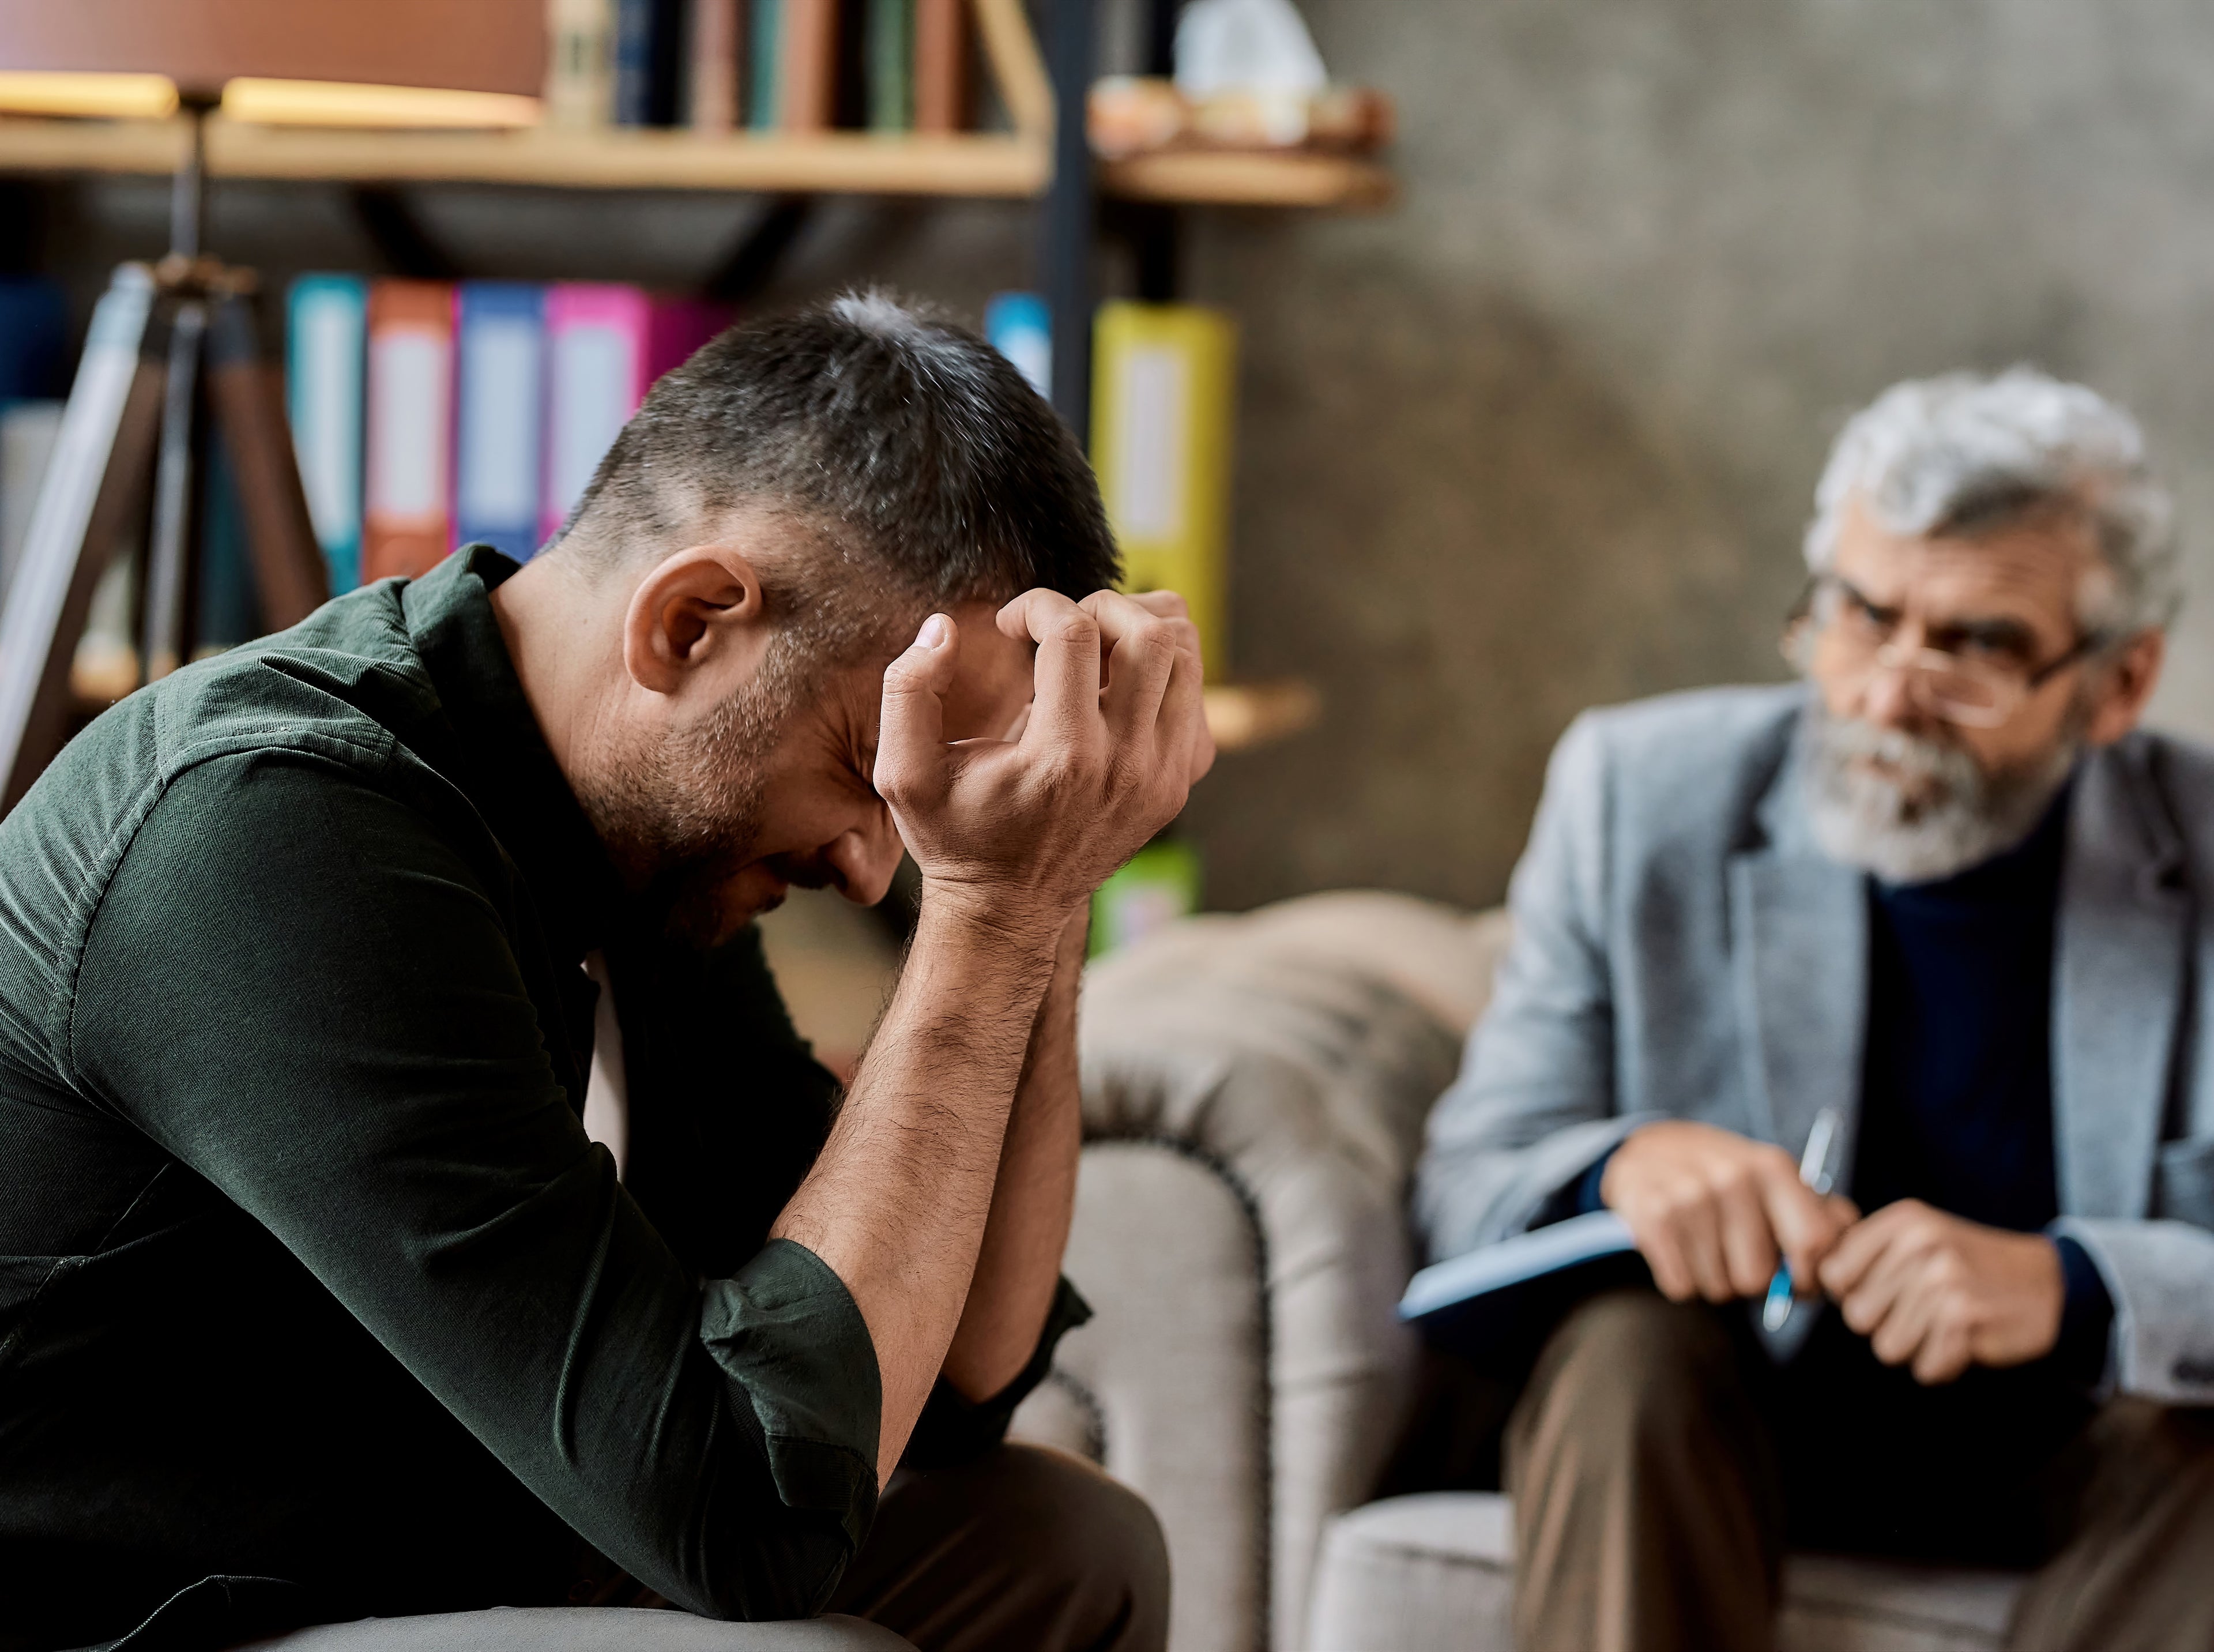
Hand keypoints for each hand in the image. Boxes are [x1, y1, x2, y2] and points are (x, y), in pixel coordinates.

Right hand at [875, 589, 1206, 930]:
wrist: (1009, 909)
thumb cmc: (954, 836)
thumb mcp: (903, 773)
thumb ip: (908, 690)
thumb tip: (943, 628)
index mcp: (1061, 756)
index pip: (1075, 633)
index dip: (1037, 605)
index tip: (1010, 626)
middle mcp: (1126, 765)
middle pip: (1148, 634)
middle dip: (1098, 606)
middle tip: (1058, 628)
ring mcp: (1163, 776)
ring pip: (1185, 656)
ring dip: (1137, 629)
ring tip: (1092, 644)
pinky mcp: (1179, 784)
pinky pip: (1195, 698)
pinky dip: (1163, 673)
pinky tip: (1116, 687)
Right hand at [1601, 1120, 1857, 1303]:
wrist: (1649, 1149)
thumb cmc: (1727, 1178)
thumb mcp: (1775, 1181)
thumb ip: (1823, 1217)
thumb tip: (1849, 1260)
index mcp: (1773, 1167)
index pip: (1814, 1244)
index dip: (1809, 1278)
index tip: (1796, 1280)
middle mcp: (1732, 1178)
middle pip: (1758, 1279)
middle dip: (1750, 1282)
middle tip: (1737, 1257)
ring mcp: (1689, 1196)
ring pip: (1718, 1288)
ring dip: (1714, 1281)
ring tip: (1705, 1247)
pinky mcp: (1652, 1216)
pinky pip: (1681, 1287)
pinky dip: (1682, 1279)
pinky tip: (1679, 1248)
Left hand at [1816, 1200, 2063, 1383]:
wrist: (2048, 1283)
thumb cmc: (1969, 1265)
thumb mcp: (1919, 1237)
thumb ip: (1867, 1254)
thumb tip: (1814, 1280)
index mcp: (1902, 1222)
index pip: (1833, 1274)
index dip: (1851, 1294)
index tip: (1880, 1293)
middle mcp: (1920, 1246)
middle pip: (1856, 1316)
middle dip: (1885, 1324)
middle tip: (1923, 1310)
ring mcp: (1944, 1282)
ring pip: (1886, 1347)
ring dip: (1915, 1346)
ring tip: (1944, 1324)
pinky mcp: (1966, 1320)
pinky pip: (1925, 1367)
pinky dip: (1942, 1364)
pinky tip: (1964, 1341)